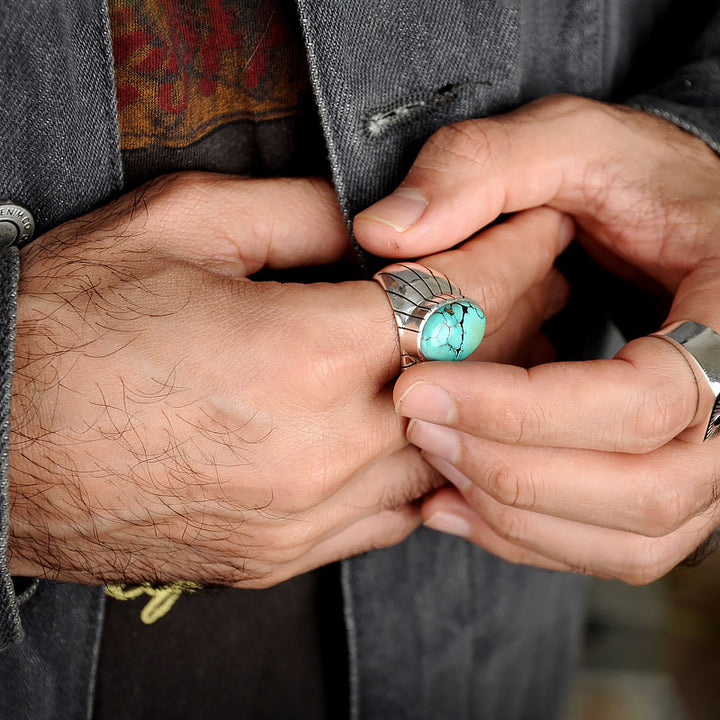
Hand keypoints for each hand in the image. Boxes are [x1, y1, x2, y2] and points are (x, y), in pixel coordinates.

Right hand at [8, 174, 566, 587]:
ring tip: (484, 352)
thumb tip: (368, 225)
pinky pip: (388, 515)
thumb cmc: (67, 331)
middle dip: (515, 322)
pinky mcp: (280, 554)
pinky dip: (417, 465)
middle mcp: (316, 453)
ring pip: (439, 458)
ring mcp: (302, 518)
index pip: (452, 303)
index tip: (536, 233)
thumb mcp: (182, 227)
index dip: (509, 258)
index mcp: (298, 360)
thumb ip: (299, 215)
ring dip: (472, 399)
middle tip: (532, 284)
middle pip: (466, 383)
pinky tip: (416, 428)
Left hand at [355, 94, 719, 583]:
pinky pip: (620, 547)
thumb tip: (384, 231)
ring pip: (632, 538)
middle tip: (416, 423)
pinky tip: (455, 501)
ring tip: (431, 460)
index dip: (523, 409)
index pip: (644, 402)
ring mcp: (718, 458)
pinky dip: (533, 538)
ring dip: (517, 514)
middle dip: (510, 467)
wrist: (689, 226)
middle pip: (642, 488)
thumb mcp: (570, 143)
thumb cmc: (639, 182)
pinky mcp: (680, 483)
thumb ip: (481, 167)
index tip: (421, 388)